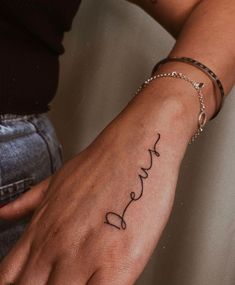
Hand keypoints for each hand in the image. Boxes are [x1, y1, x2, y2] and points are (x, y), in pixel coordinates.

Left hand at [0, 81, 194, 284]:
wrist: (137, 149)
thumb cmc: (102, 163)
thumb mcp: (56, 181)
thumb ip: (26, 203)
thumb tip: (2, 214)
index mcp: (41, 230)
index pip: (6, 279)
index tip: (26, 283)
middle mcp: (57, 247)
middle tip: (58, 281)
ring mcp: (86, 258)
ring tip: (83, 280)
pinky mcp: (119, 265)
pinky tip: (101, 283)